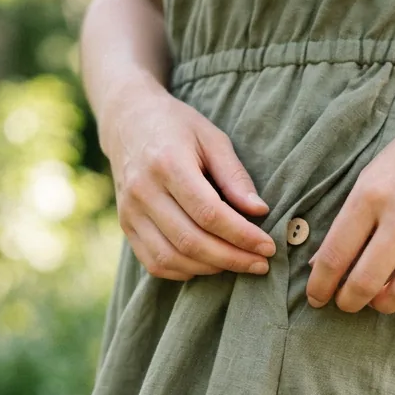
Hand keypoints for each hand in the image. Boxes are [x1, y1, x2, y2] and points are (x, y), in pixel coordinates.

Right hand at [100, 69, 275, 279]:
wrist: (128, 122)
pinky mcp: (126, 226)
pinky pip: (155, 263)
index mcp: (167, 163)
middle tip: (260, 263)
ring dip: (210, 268)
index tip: (268, 247)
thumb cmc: (177, 128)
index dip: (242, 236)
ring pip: (171, 258)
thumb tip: (259, 211)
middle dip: (232, 258)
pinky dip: (185, 271)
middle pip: (191, 241)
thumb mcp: (212, 139)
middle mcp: (143, 191)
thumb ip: (235, 176)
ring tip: (238, 263)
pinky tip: (208, 264)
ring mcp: (129, 212)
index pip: (209, 213)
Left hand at [305, 103, 394, 312]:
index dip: (320, 286)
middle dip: (348, 301)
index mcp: (372, 193)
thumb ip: (350, 219)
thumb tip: (322, 265)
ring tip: (378, 300)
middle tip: (345, 304)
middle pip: (365, 282)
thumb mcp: (374, 175)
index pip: (335, 255)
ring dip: (384, 305)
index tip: (316, 297)